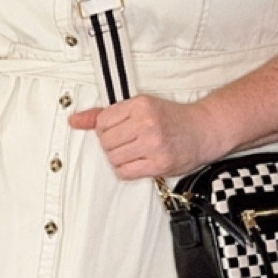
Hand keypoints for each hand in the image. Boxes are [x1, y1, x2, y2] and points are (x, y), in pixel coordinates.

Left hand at [68, 94, 223, 180]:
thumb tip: (74, 121)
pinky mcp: (158, 163)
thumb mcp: (140, 107)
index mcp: (141, 105)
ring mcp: (153, 144)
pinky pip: (125, 172)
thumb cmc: (171, 119)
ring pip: (114, 158)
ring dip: (119, 159)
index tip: (118, 131)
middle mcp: (147, 123)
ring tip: (133, 153)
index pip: (102, 121)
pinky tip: (137, 163)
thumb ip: (106, 114)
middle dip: (111, 145)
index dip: (105, 129)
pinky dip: (126, 170)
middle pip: (106, 141)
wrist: (203, 131)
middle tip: (127, 143)